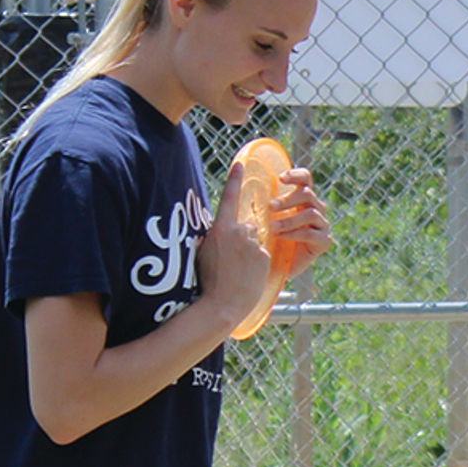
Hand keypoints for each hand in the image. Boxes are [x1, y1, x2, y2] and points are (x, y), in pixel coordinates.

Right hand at [192, 167, 272, 325]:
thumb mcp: (202, 252)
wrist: (223, 302)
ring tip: (239, 270)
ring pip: (254, 241)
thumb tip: (216, 232)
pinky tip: (248, 275)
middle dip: (242, 238)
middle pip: (246, 226)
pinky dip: (257, 262)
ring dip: (249, 251)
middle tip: (231, 259)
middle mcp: (239, 232)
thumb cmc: (208, 280)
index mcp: (221, 228)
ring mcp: (254, 243)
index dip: (234, 179)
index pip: (229, 197)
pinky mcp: (265, 256)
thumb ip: (212, 236)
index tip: (240, 163)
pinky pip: (261, 254)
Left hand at [261, 165, 332, 278]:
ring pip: (311, 213)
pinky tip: (281, 237)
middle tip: (270, 207)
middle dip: (288, 199)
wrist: (273, 269)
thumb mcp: (261, 218)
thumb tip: (241, 181)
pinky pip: (312, 233)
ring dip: (290, 219)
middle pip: (308, 194)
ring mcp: (322, 225)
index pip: (305, 179)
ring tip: (273, 227)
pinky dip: (295, 234)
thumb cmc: (266, 240)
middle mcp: (315, 208)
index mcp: (302, 199)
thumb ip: (259, 202)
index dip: (296, 175)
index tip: (280, 178)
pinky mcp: (323, 241)